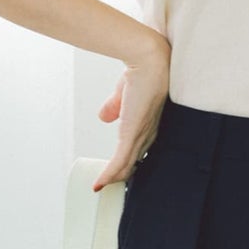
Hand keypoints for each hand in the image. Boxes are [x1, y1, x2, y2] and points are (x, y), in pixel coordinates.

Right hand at [92, 36, 170, 187]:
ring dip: (112, 179)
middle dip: (119, 177)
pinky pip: (119, 162)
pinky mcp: (132, 135)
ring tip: (100, 187)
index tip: (115, 171)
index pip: (138, 152)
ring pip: (126, 167)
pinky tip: (99, 184)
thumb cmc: (142, 72)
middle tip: (106, 186)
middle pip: (133, 164)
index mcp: (148, 126)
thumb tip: (103, 117)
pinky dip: (108, 176)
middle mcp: (148, 135)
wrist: (148, 61)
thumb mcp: (124, 94)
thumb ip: (115, 107)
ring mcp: (141, 136)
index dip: (126, 163)